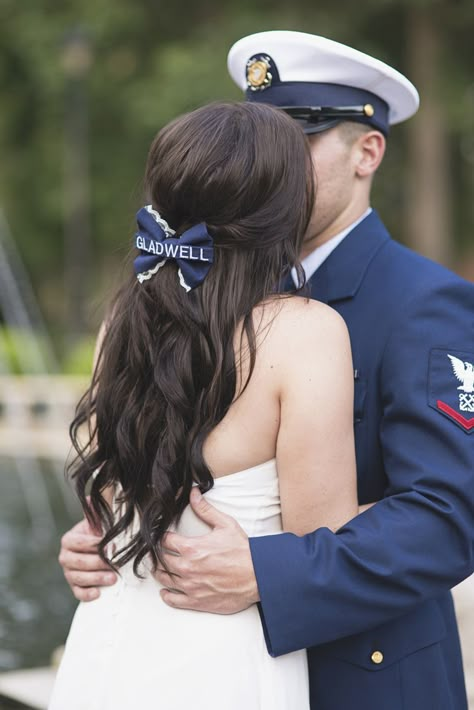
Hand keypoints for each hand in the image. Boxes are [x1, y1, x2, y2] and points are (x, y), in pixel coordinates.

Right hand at [59, 518, 116, 600]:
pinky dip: (87, 594)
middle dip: (98, 563)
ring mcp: (69, 573)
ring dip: (96, 579)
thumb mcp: (98, 522)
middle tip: (115, 564)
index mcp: (69, 540)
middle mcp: (65, 557)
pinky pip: (78, 593)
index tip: (112, 545)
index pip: (79, 543)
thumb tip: (92, 497)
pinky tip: (98, 593)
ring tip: (113, 578)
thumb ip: (95, 511)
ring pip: (78, 578)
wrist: (100, 552)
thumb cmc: (100, 534)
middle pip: (79, 562)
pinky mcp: (75, 587)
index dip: (95, 544)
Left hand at [155, 488, 258, 613]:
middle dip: (157, 555)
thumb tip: (193, 494)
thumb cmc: (243, 552)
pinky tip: (166, 591)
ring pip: (165, 580)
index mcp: (191, 548)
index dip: (161, 537)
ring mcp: (191, 586)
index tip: (161, 537)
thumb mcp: (225, 524)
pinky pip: (174, 600)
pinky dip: (167, 596)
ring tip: (159, 569)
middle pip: (161, 561)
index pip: (164, 541)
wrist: (258, 576)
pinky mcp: (197, 601)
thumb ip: (205, 509)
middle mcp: (187, 568)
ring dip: (160, 573)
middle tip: (157, 552)